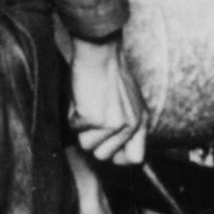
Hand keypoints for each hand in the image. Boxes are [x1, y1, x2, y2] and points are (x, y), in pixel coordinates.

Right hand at [69, 34, 147, 163]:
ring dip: (82, 129)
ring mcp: (114, 124)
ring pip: (87, 145)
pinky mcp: (96, 119)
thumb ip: (126, 126)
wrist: (100, 55)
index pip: (135, 158)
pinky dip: (73, 115)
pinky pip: (75, 129)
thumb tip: (113, 152)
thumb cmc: (108, 74)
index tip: (107, 146)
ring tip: (88, 106)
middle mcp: (131, 126)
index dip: (118, 157)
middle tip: (93, 118)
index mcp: (141, 122)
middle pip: (104, 156)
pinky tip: (82, 99)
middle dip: (93, 140)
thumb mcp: (128, 103)